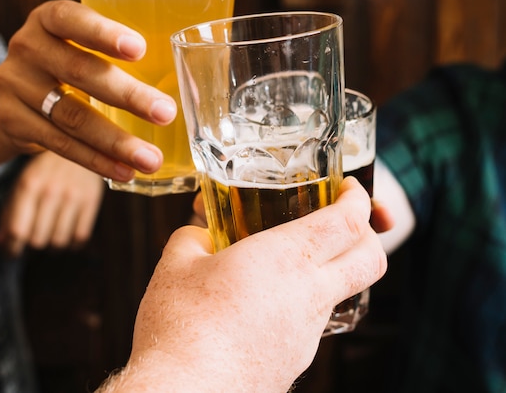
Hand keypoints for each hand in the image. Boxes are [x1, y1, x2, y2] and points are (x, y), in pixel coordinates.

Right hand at [0, 0, 176, 181]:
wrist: (10, 90)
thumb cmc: (66, 59)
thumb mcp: (78, 40)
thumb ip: (116, 49)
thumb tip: (189, 78)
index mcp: (47, 19)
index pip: (71, 18)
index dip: (103, 32)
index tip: (141, 49)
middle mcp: (27, 47)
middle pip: (79, 71)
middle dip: (127, 95)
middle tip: (166, 113)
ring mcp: (15, 85)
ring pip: (71, 116)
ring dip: (115, 141)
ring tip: (150, 159)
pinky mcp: (12, 121)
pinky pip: (59, 144)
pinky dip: (95, 160)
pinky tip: (124, 171)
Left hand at [0, 150, 104, 256]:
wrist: (80, 144)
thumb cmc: (47, 167)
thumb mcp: (23, 182)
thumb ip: (9, 212)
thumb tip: (0, 242)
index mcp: (29, 184)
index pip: (18, 230)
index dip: (12, 248)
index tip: (12, 252)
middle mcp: (51, 190)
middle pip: (37, 240)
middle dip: (32, 246)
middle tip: (32, 240)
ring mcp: (73, 196)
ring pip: (59, 242)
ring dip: (52, 246)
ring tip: (50, 236)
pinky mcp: (92, 200)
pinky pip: (80, 237)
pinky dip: (72, 242)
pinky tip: (67, 232)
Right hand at [98, 177, 387, 392]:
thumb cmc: (182, 326)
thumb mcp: (177, 263)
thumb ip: (194, 237)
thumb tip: (200, 234)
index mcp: (286, 259)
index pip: (347, 222)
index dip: (357, 199)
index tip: (349, 188)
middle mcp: (309, 296)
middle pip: (371, 260)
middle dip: (370, 233)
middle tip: (347, 219)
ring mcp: (308, 334)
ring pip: (342, 291)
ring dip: (332, 267)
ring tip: (288, 258)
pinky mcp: (296, 360)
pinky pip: (313, 319)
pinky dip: (302, 299)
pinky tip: (264, 299)